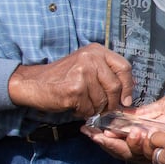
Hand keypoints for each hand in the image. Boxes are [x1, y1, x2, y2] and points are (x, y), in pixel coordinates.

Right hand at [8, 43, 132, 118]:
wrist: (33, 83)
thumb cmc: (62, 77)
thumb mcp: (87, 66)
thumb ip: (107, 72)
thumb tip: (131, 88)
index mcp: (96, 51)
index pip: (124, 67)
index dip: (128, 86)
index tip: (126, 100)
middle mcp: (90, 58)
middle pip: (115, 87)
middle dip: (111, 103)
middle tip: (104, 109)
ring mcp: (82, 73)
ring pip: (102, 100)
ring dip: (94, 109)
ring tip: (83, 104)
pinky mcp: (74, 89)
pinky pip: (89, 109)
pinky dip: (83, 112)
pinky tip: (74, 106)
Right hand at [83, 91, 164, 161]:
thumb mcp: (163, 105)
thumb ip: (143, 112)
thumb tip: (122, 114)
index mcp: (147, 131)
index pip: (121, 136)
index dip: (105, 134)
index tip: (89, 128)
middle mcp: (150, 143)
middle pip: (123, 149)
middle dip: (107, 143)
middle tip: (95, 135)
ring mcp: (159, 148)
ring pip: (134, 152)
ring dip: (123, 143)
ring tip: (116, 133)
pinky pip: (151, 152)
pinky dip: (140, 144)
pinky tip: (135, 134)